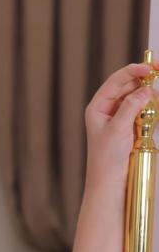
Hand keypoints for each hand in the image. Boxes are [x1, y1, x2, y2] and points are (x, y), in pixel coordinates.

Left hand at [84, 60, 157, 196]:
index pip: (116, 81)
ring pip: (138, 98)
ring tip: (154, 104)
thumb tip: (146, 89)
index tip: (150, 68)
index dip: (133, 71)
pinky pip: (143, 111)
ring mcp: (120, 118)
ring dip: (148, 97)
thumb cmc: (106, 159)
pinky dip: (150, 110)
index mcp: (98, 107)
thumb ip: (131, 106)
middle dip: (144, 82)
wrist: (110, 183)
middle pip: (129, 86)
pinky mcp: (130, 127)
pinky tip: (153, 113)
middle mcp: (107, 110)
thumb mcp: (118, 129)